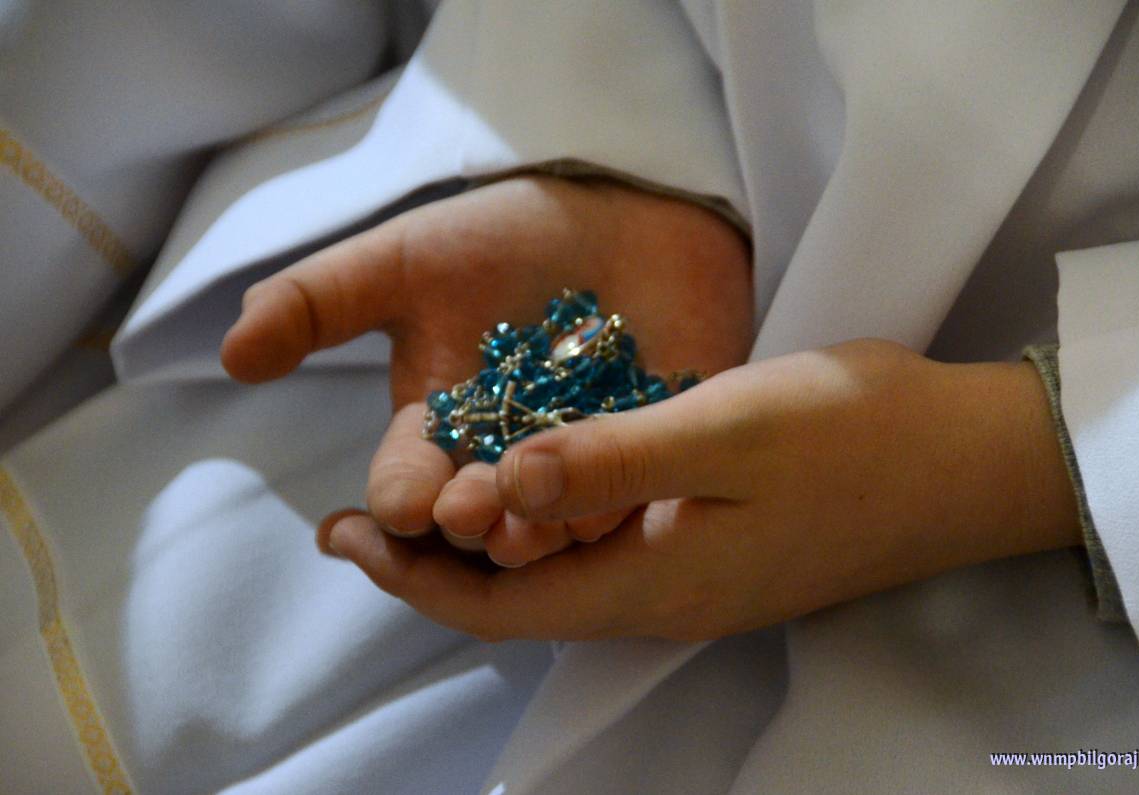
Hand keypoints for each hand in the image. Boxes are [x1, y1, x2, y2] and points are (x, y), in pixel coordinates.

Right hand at [221, 175, 751, 559]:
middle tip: (468, 515)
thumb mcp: (403, 260)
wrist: (621, 210)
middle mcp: (500, 464)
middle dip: (469, 518)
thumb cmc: (504, 239)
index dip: (402, 493)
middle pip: (478, 513)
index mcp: (436, 435)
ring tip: (528, 529)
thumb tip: (230, 353)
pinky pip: (632, 490)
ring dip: (537, 527)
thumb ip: (319, 301)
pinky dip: (617, 500)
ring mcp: (576, 468)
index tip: (399, 504)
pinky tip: (609, 506)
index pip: (408, 479)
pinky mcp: (650, 457)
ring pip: (550, 518)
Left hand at [324, 339, 1082, 641]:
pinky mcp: (721, 552)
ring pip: (560, 580)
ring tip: (432, 492)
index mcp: (652, 584)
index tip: (341, 533)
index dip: (411, 578)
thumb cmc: (854, 437)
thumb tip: (498, 485)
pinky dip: (549, 527)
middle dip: (435, 566)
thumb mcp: (726, 429)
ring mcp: (697, 581)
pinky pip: (606, 555)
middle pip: (520, 603)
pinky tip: (536, 481)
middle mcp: (664, 600)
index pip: (499, 609)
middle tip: (369, 512)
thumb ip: (609, 460)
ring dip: (489, 546)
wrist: (968, 466)